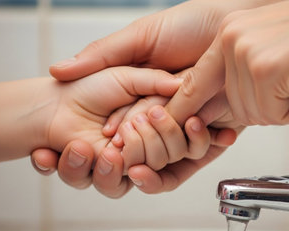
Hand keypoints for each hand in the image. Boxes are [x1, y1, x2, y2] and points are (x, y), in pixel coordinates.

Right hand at [32, 0, 274, 195]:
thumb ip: (103, 55)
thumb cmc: (189, 23)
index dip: (117, 131)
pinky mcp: (216, 125)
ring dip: (169, 144)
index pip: (123, 122)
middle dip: (142, 145)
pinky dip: (201, 144)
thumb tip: (57, 71)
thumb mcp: (141, 36)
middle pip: (148, 141)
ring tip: (173, 124)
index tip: (108, 138)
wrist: (231, 24)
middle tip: (139, 139)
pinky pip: (204, 147)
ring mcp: (190, 118)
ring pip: (173, 149)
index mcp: (142, 93)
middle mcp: (166, 110)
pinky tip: (200, 129)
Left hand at [166, 0, 288, 125]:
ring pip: (255, 115)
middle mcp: (231, 41)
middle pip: (233, 108)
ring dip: (286, 108)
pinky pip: (277, 117)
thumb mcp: (271, 50)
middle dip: (267, 108)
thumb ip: (241, 75)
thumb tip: (225, 110)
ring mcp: (247, 54)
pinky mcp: (268, 70)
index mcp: (228, 35)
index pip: (194, 82)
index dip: (186, 109)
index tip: (175, 126)